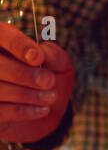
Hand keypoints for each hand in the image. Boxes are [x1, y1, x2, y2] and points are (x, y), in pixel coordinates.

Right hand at [0, 22, 73, 142]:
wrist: (45, 114)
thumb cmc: (49, 84)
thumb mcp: (60, 68)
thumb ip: (55, 56)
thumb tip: (43, 51)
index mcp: (4, 44)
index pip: (2, 34)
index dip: (18, 45)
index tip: (37, 58)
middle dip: (24, 74)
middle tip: (48, 81)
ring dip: (27, 94)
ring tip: (50, 97)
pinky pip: (0, 110)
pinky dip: (23, 110)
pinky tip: (42, 109)